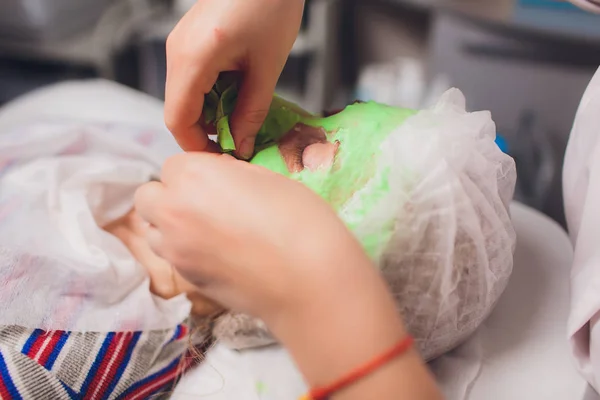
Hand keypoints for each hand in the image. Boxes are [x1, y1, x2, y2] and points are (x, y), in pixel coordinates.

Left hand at [134, 153, 441, 398]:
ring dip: (169, 224)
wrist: (308, 282)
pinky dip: (183, 250)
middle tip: (204, 203)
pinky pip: (170, 256)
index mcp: (194, 175)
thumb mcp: (269, 179)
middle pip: (148, 195)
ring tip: (206, 230)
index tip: (218, 181)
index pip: (173, 164)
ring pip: (152, 229)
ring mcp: (175, 248)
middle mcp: (173, 210)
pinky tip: (217, 254)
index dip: (195, 172)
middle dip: (169, 195)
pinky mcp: (186, 279)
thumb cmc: (299, 221)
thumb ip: (231, 174)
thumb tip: (218, 176)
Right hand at [164, 0, 304, 157]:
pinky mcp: (190, 40)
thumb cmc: (271, 7)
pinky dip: (212, 94)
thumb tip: (241, 146)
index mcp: (192, 59)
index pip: (177, 120)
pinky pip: (193, 78)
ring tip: (244, 117)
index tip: (224, 158)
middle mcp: (177, 52)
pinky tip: (238, 93)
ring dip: (212, 113)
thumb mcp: (266, 67)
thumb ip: (251, 111)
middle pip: (179, 110)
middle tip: (240, 142)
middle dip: (207, 132)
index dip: (197, 147)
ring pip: (186, 95)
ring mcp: (180, 44)